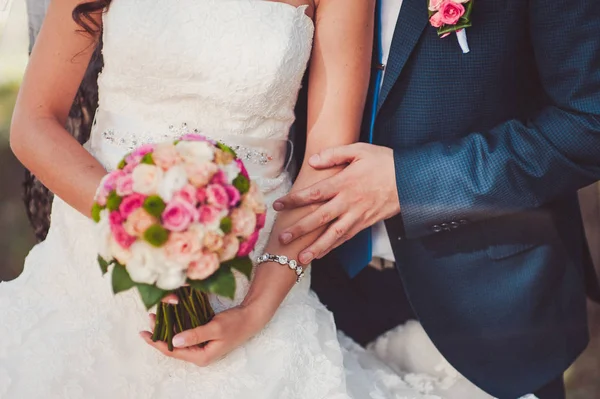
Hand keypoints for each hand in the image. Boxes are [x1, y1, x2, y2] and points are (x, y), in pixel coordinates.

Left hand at [140, 302, 270, 366]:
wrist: (251, 318)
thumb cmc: (235, 324)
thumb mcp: (215, 328)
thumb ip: (195, 335)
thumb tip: (174, 341)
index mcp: (201, 356)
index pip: (173, 352)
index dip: (157, 342)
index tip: (145, 333)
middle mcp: (199, 354)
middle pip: (174, 346)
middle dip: (160, 334)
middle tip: (150, 318)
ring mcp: (202, 346)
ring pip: (179, 339)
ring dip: (168, 328)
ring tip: (157, 316)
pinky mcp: (204, 338)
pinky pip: (186, 334)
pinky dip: (178, 325)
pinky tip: (171, 316)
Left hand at [273, 143, 399, 262]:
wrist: (411, 179)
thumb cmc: (384, 161)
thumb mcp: (359, 150)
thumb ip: (334, 154)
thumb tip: (312, 161)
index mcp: (344, 183)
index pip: (314, 193)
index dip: (294, 200)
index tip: (277, 205)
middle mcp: (348, 202)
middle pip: (320, 218)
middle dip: (300, 230)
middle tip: (282, 240)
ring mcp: (358, 215)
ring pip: (333, 235)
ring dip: (316, 248)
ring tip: (300, 259)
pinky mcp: (366, 223)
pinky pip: (346, 237)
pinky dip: (333, 247)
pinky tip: (321, 254)